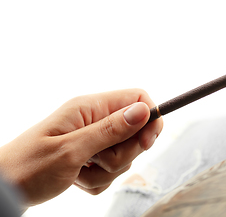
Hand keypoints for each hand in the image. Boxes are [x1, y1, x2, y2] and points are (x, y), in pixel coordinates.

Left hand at [0, 89, 162, 207]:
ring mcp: (94, 139)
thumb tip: (143, 110)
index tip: (145, 143)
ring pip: (125, 155)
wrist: (6, 188)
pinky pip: (112, 171)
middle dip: (123, 154)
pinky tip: (77, 178)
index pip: (137, 99)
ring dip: (107, 170)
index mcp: (90, 108)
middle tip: (97, 160)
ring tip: (80, 170)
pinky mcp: (93, 156)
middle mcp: (95, 120)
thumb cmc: (28, 166)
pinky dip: (98, 179)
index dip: (149, 119)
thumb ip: (110, 129)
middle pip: (135, 132)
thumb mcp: (72, 149)